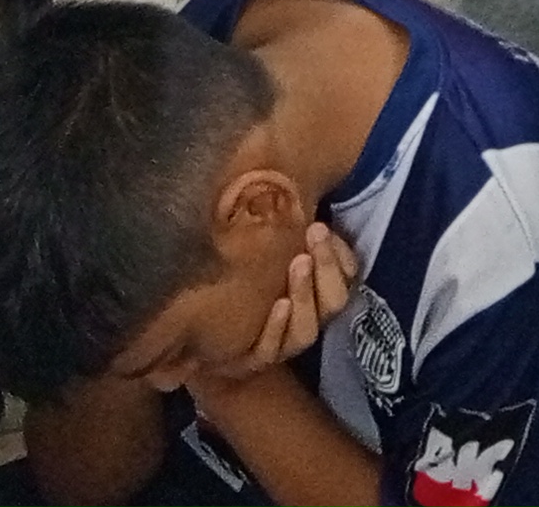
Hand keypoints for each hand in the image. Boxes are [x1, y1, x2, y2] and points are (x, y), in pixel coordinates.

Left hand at [201, 223, 354, 387]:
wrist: (193, 321)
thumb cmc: (235, 268)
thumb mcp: (261, 239)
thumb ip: (280, 219)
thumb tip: (287, 178)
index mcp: (315, 289)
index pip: (345, 275)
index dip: (340, 255)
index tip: (320, 227)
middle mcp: (305, 319)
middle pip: (334, 300)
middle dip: (327, 266)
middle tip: (315, 233)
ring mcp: (281, 344)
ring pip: (307, 329)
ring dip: (306, 294)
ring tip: (298, 262)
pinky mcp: (252, 361)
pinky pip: (270, 351)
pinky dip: (276, 328)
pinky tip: (278, 304)